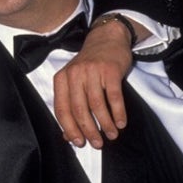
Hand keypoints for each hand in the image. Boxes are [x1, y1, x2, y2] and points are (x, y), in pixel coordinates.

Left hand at [52, 16, 136, 147]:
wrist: (107, 38)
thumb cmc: (90, 65)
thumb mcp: (75, 81)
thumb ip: (69, 105)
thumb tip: (68, 136)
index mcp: (62, 78)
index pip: (61, 109)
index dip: (69, 128)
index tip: (78, 142)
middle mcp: (75, 74)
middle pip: (79, 109)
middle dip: (89, 130)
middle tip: (97, 143)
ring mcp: (92, 71)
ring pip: (97, 105)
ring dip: (105, 124)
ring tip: (112, 135)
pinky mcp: (110, 70)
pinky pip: (114, 97)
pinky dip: (118, 113)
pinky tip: (121, 122)